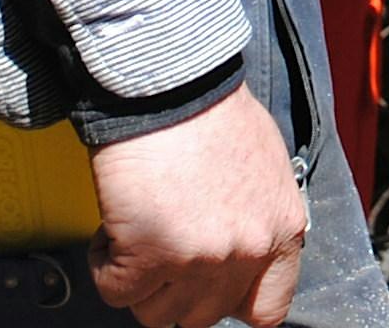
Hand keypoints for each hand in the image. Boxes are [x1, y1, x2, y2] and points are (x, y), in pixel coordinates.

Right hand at [88, 84, 308, 327]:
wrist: (170, 83)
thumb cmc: (209, 110)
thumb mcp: (263, 166)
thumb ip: (256, 216)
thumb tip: (236, 240)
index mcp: (282, 229)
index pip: (268, 308)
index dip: (231, 302)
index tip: (209, 288)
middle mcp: (247, 250)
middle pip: (203, 315)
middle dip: (176, 288)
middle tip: (162, 250)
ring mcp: (200, 258)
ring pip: (158, 312)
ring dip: (140, 279)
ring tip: (138, 232)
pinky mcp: (151, 255)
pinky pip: (117, 291)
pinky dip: (106, 264)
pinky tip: (115, 228)